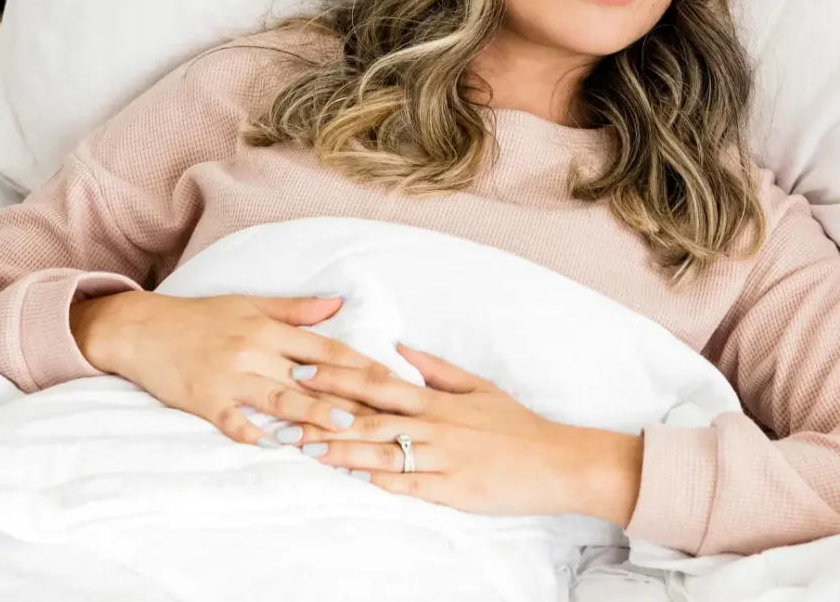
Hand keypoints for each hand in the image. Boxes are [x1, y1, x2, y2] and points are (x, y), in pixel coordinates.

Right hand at [69, 290, 380, 446]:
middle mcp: (253, 351)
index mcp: (268, 328)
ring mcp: (228, 377)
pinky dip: (253, 433)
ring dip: (312, 414)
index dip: (359, 363)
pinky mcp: (203, 400)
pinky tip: (277, 447)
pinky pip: (232, 420)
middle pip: (309, 376)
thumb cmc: (201, 316)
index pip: (324, 347)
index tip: (390, 377)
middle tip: (383, 409)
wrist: (143, 329)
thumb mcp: (250, 304)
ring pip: (278, 398)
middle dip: (348, 393)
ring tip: (345, 426)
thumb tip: (338, 305)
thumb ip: (295, 310)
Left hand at [291, 343, 644, 524]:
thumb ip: (435, 369)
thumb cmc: (515, 424)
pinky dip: (378, 480)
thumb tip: (400, 348)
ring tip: (303, 447)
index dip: (339, 376)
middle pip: (370, 417)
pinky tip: (350, 477)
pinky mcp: (451, 491)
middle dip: (325, 414)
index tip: (304, 369)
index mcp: (437, 401)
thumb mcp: (477, 386)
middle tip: (284, 411)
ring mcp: (442, 459)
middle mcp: (435, 426)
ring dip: (341, 449)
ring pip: (382, 452)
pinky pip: (408, 485)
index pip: (379, 383)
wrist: (555, 461)